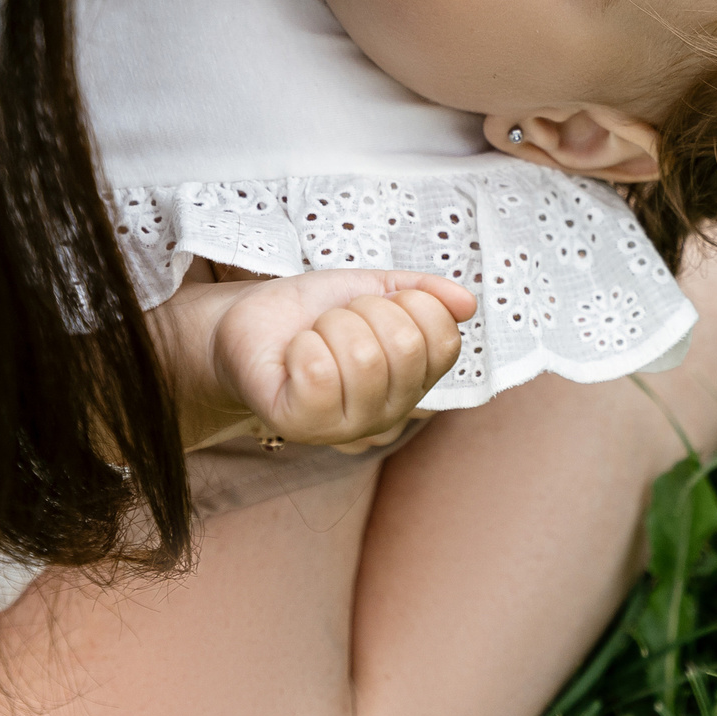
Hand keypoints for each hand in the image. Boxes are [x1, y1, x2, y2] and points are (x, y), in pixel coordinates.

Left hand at [211, 271, 475, 448]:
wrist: (249, 319)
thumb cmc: (312, 310)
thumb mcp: (373, 289)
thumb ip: (423, 293)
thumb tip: (467, 303)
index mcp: (415, 380)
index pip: (445, 339)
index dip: (408, 302)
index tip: (375, 306)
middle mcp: (389, 412)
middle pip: (406, 345)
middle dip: (362, 311)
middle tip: (336, 320)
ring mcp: (346, 426)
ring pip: (363, 357)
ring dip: (329, 326)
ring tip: (314, 336)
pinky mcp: (302, 425)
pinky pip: (319, 372)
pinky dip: (302, 345)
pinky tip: (293, 355)